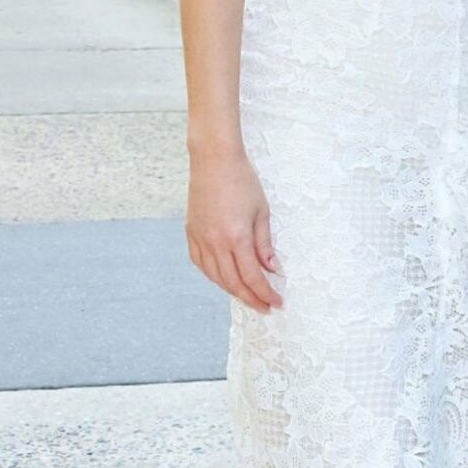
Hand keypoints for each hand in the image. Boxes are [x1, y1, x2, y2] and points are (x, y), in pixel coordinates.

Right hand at [186, 146, 283, 312]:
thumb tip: (272, 269)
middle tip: (265, 307)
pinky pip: (201, 264)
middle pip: (233, 283)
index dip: (265, 294)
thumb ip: (264, 244)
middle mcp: (215, 243)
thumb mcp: (262, 212)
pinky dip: (213, 276)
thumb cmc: (242, 180)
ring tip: (248, 296)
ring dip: (232, 291)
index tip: (276, 303)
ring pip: (215, 277)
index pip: (252, 277)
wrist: (214, 160)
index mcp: (236, 237)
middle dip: (251, 299)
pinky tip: (224, 279)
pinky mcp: (191, 233)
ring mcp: (200, 239)